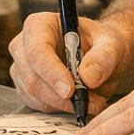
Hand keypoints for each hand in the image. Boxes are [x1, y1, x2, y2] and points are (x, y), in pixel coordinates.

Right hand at [7, 9, 126, 117]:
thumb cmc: (100, 43)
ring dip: (64, 104)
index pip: (37, 51)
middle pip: (32, 78)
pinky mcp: (25, 88)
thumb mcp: (111, 44)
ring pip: (35, 95)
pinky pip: (38, 105)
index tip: (70, 89)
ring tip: (92, 101)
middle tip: (90, 102)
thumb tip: (88, 77)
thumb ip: (103, 57)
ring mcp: (22, 68)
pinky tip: (78, 101)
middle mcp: (24, 46)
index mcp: (40, 25)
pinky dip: (60, 109)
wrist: (100, 56)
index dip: (52, 73)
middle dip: (61, 96)